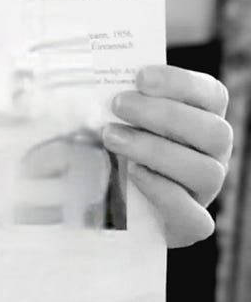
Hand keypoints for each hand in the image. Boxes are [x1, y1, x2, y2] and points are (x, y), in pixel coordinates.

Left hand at [105, 65, 234, 247]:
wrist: (109, 204)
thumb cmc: (113, 145)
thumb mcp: (116, 118)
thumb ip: (116, 100)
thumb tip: (87, 83)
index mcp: (204, 119)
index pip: (212, 95)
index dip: (181, 83)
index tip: (141, 77)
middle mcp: (213, 154)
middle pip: (214, 132)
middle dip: (164, 114)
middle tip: (118, 105)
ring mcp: (204, 190)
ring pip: (205, 171)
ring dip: (157, 151)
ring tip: (112, 138)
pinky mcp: (189, 224)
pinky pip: (194, 217)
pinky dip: (164, 194)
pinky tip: (134, 175)